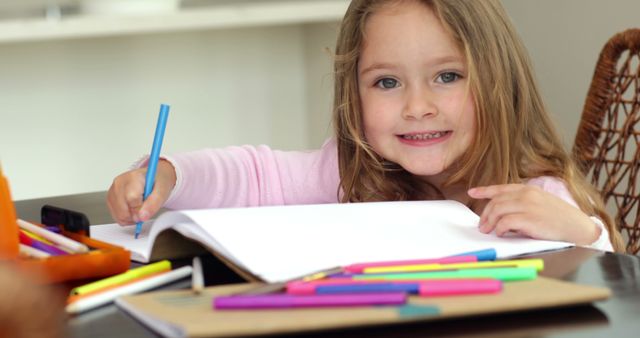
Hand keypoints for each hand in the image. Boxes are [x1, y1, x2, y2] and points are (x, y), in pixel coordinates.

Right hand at [107, 160, 175, 224]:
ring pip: (119, 215)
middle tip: (146, 208)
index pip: (132, 199)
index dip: (140, 209)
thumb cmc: (157, 181)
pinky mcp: (110, 198)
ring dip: (132, 218)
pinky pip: (117, 216)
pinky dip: (127, 218)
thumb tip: (142, 217)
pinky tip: (135, 210)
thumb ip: (153, 204)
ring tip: (141, 208)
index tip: (147, 209)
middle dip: (137, 215)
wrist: (152, 176)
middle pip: (123, 210)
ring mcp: (113, 190)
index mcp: (133, 177)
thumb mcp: (162, 191)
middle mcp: (120, 183)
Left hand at [467, 184, 599, 244]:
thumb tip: (500, 212)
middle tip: (482, 225)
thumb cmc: (560, 218)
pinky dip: (499, 229)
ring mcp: (528, 206)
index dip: (485, 190)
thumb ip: (522, 203)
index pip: (501, 188)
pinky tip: (501, 233)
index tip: (472, 192)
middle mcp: (527, 194)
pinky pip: (505, 222)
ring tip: (488, 231)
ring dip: (489, 222)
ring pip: (497, 210)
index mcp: (529, 189)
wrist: (579, 228)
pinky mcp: (529, 219)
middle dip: (485, 214)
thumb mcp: (541, 203)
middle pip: (496, 201)